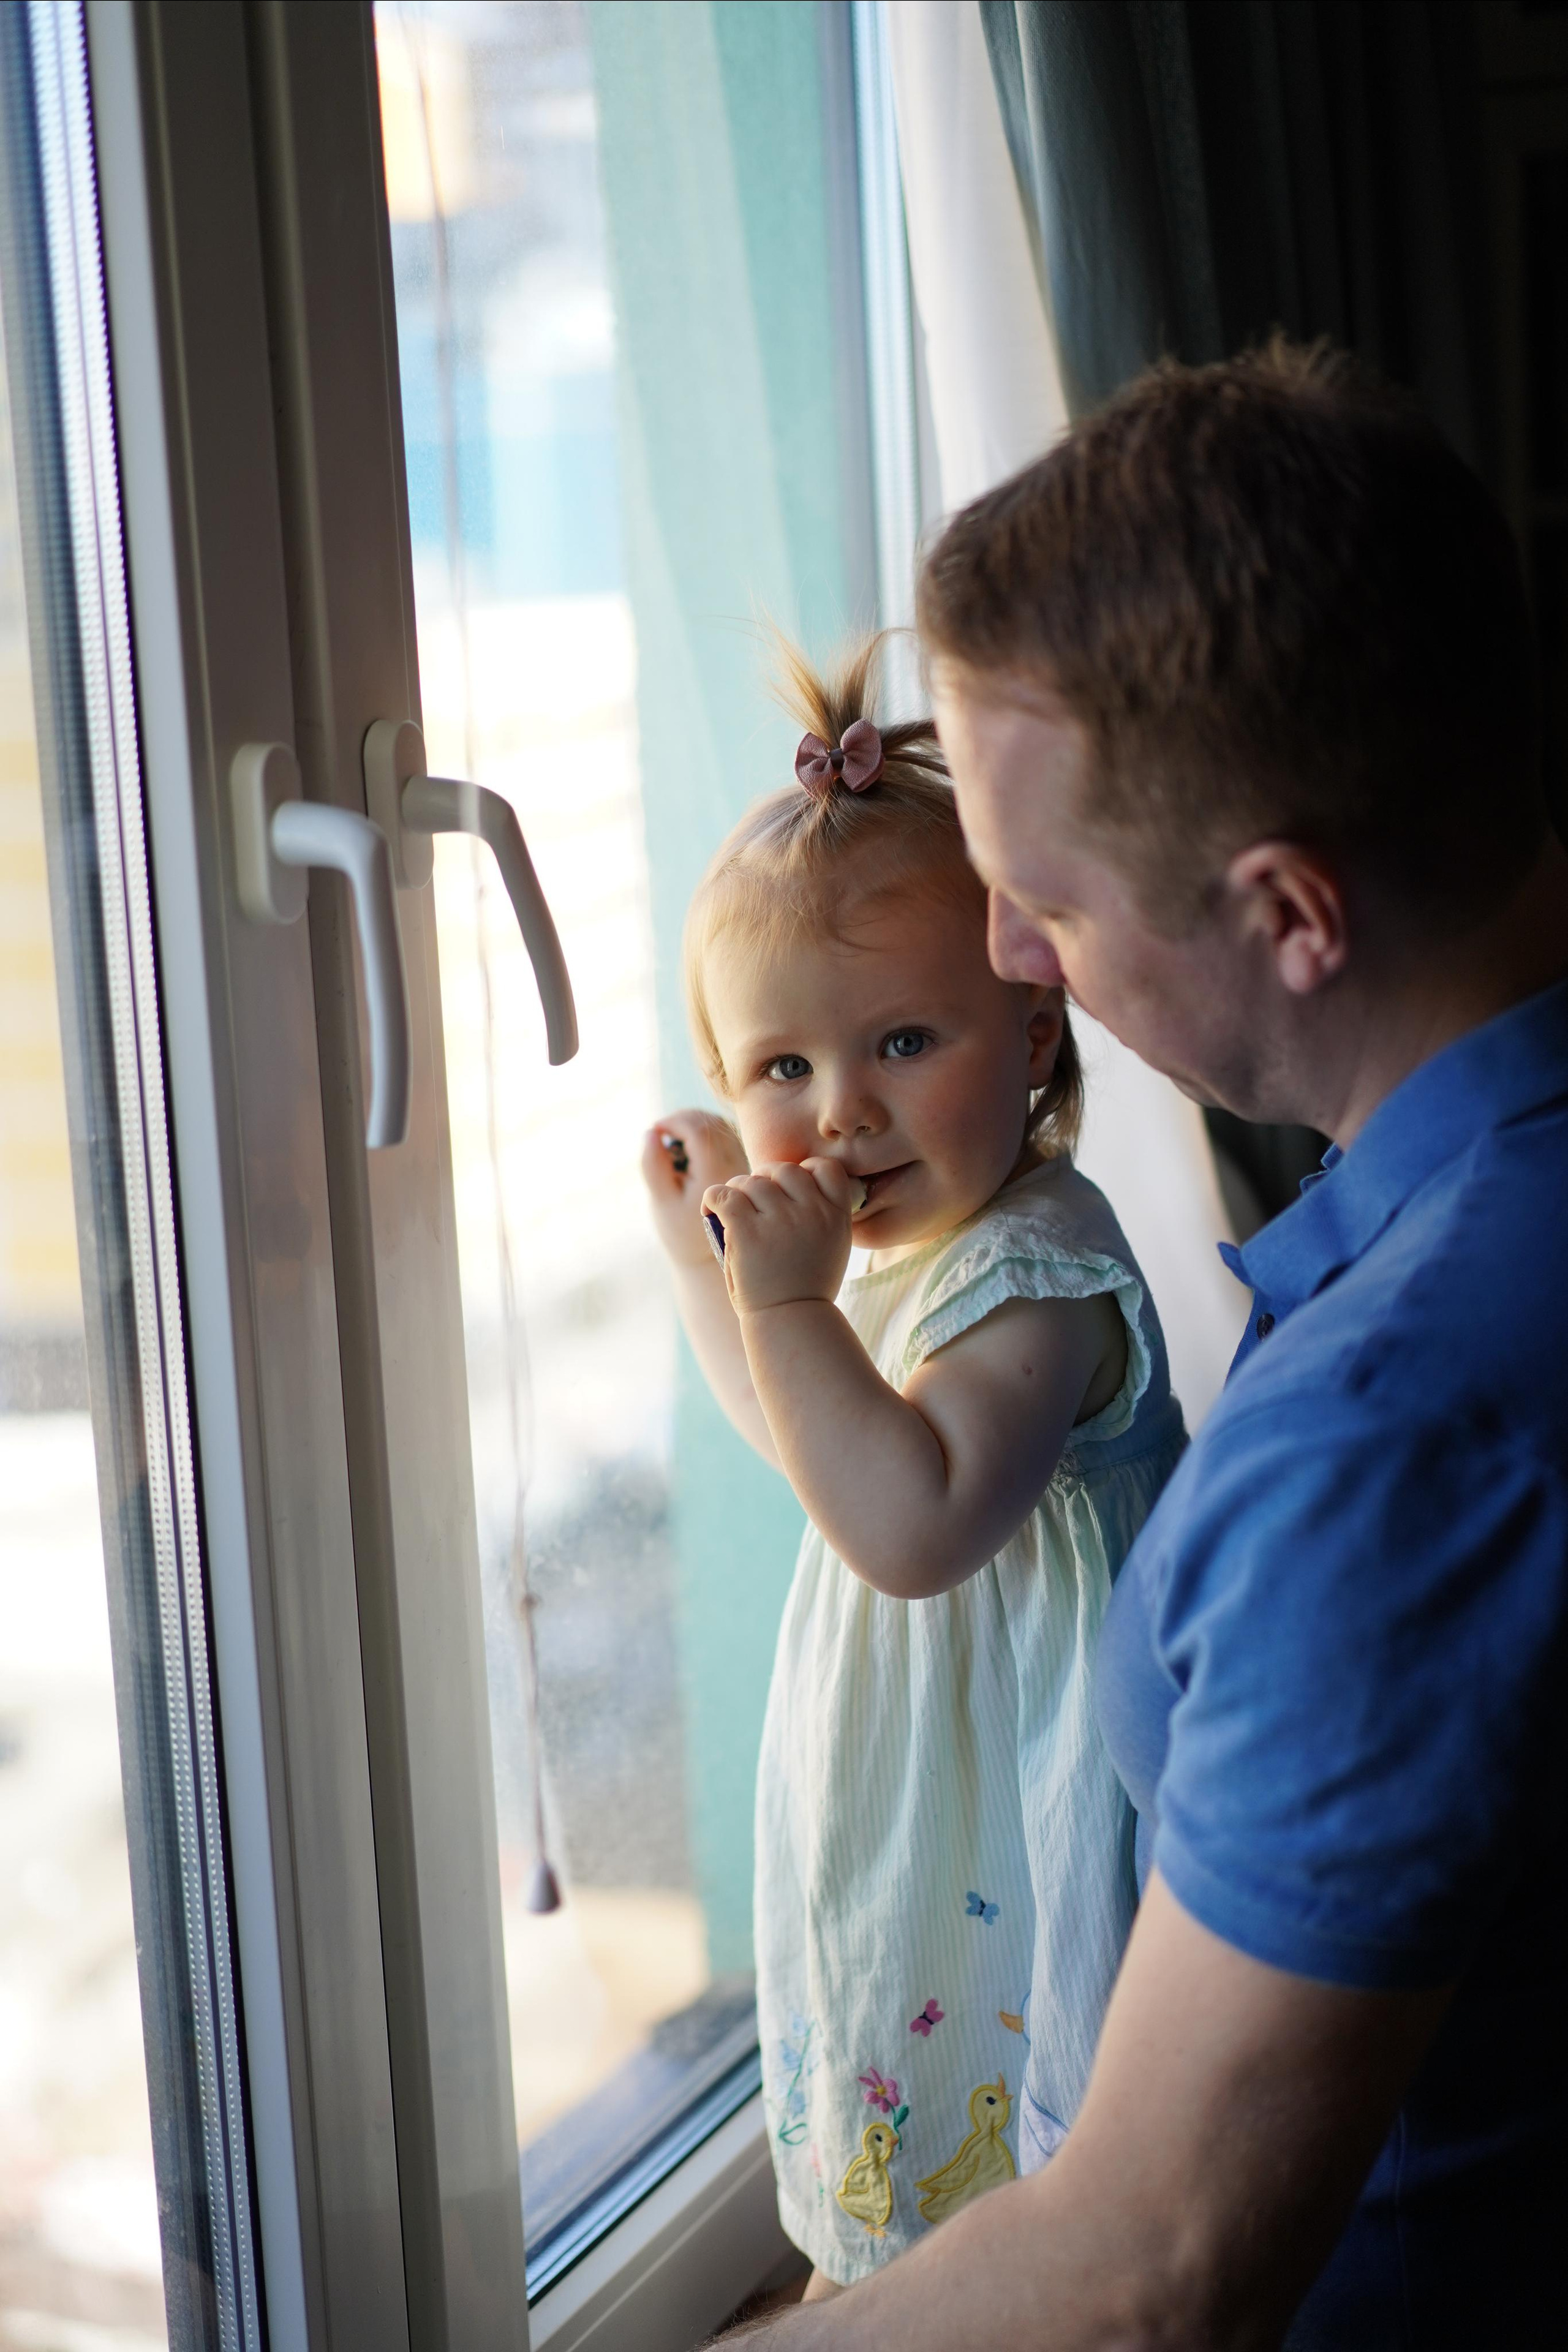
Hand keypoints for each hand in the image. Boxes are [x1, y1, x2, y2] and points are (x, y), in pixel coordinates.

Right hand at [641, 1110, 747, 1267]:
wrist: (711, 1258)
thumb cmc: (681, 1232)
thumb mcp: (662, 1201)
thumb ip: (654, 1166)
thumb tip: (652, 1132)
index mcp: (716, 1174)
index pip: (699, 1130)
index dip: (674, 1121)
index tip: (656, 1130)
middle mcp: (735, 1166)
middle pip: (713, 1123)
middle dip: (684, 1119)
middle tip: (662, 1131)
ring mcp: (742, 1165)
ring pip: (721, 1127)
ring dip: (695, 1125)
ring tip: (673, 1140)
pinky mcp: (741, 1167)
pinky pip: (726, 1138)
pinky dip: (705, 1134)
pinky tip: (688, 1149)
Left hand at [702, 1158, 853, 1313]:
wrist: (790, 1321)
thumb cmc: (806, 1289)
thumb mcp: (832, 1247)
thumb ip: (821, 1215)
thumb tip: (795, 1184)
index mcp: (836, 1216)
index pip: (825, 1168)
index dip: (805, 1171)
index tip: (789, 1190)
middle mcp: (812, 1212)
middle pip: (784, 1170)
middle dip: (765, 1180)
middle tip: (753, 1202)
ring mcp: (780, 1220)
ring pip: (751, 1181)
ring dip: (738, 1191)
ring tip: (732, 1211)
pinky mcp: (748, 1230)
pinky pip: (724, 1194)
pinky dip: (713, 1198)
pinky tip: (710, 1210)